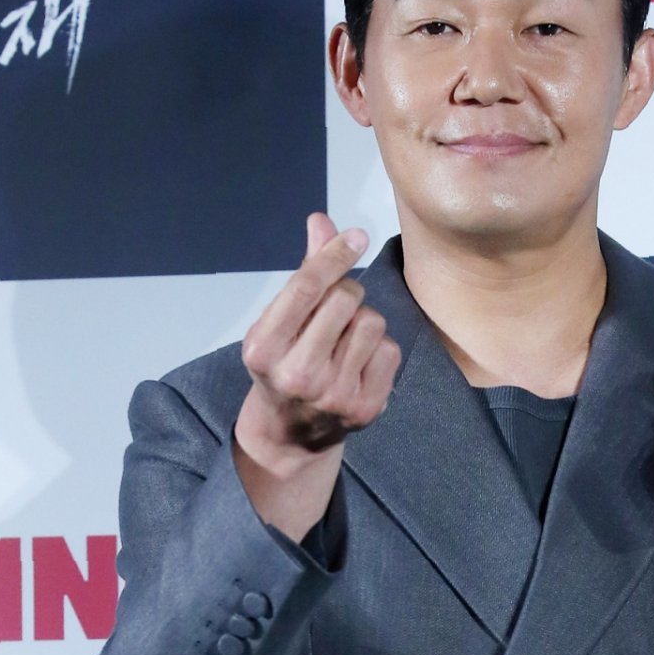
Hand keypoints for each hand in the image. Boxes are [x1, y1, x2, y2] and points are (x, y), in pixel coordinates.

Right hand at [233, 213, 399, 539]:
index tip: (356, 235)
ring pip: (372, 321)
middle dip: (346, 292)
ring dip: (363, 322)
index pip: (306, 287)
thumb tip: (321, 220)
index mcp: (263, 348)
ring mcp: (333, 394)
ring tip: (343, 342)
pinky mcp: (365, 408)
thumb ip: (305, 271)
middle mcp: (296, 374)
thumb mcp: (279, 320)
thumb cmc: (285, 362)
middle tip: (336, 310)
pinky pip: (390, 350)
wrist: (290, 434)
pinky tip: (357, 364)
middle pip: (345, 298)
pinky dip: (379, 349)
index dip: (334, 255)